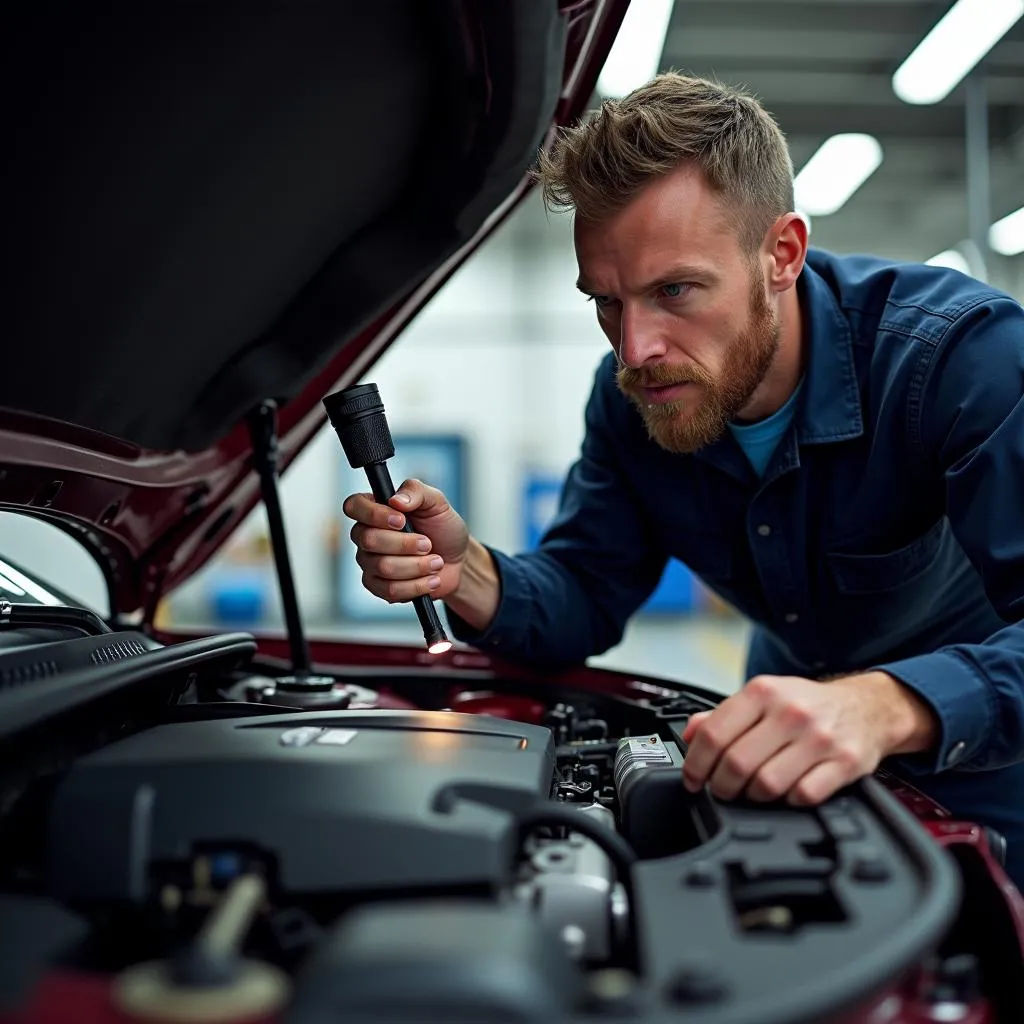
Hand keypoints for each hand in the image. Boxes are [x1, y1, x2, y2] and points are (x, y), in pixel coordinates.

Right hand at [342, 478, 469, 603]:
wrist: (457, 560)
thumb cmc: (442, 528)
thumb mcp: (436, 502)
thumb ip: (416, 492)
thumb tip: (395, 500)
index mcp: (374, 509)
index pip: (354, 506)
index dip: (374, 514)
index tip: (401, 520)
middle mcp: (365, 535)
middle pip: (369, 540)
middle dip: (406, 544)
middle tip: (428, 543)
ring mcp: (369, 562)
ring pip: (383, 567)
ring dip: (417, 565)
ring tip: (436, 562)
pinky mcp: (378, 587)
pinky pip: (390, 590)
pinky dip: (417, 585)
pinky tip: (431, 579)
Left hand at [680, 671, 937, 805]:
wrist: (867, 707)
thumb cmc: (807, 705)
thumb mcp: (763, 697)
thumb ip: (722, 715)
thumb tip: (689, 733)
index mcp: (763, 692)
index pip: (714, 734)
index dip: (696, 763)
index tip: (693, 778)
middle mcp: (790, 712)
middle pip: (737, 763)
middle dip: (722, 786)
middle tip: (722, 790)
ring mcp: (820, 738)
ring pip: (767, 784)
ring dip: (753, 797)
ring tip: (753, 792)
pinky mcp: (845, 763)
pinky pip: (803, 796)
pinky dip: (788, 802)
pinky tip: (786, 793)